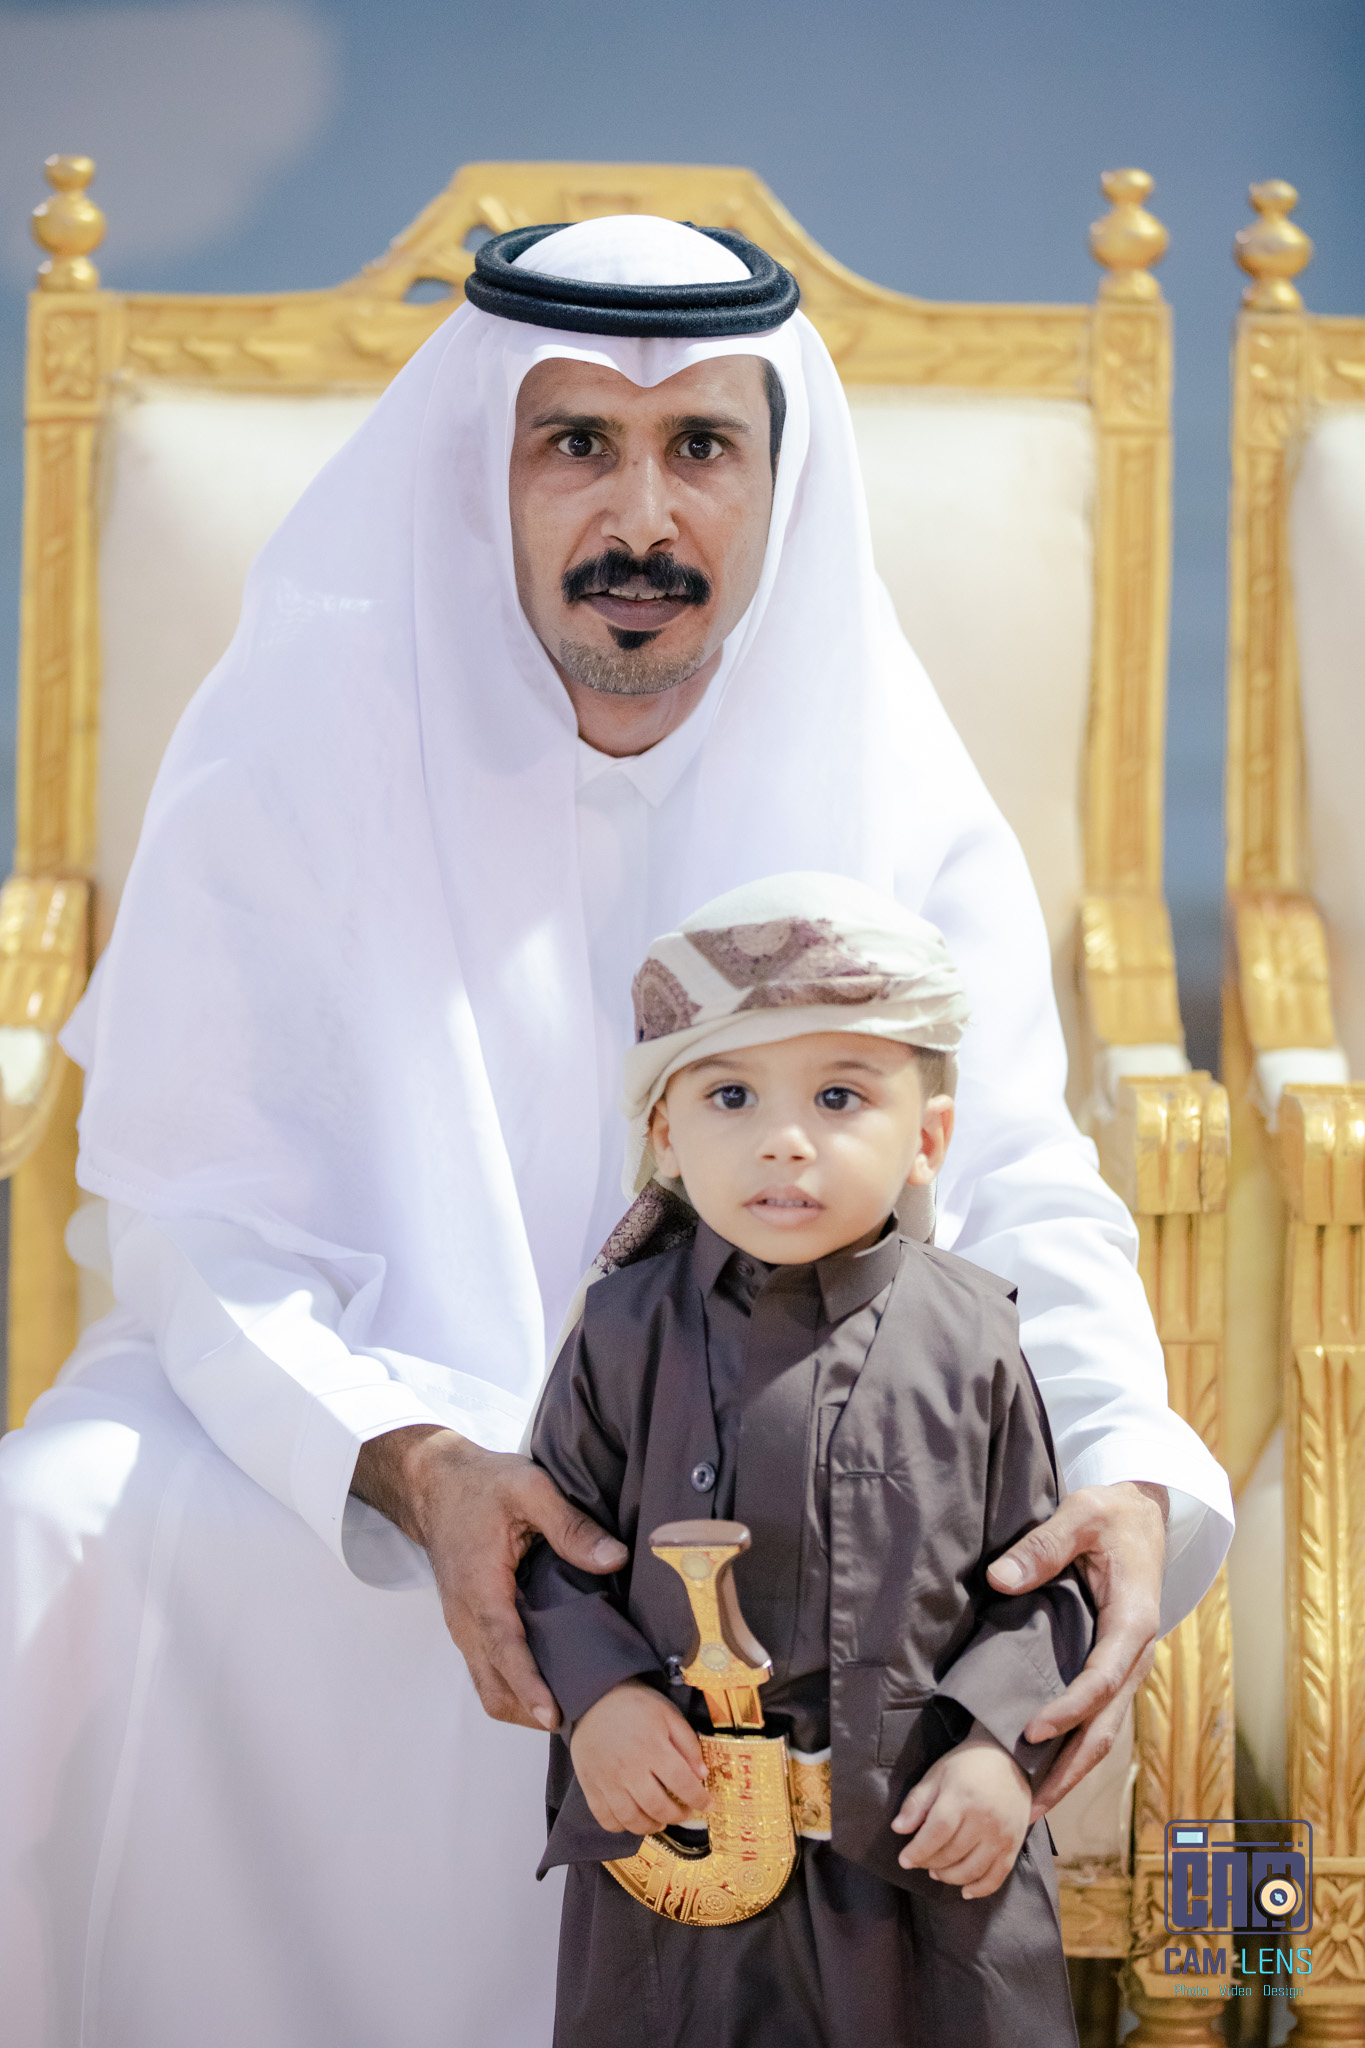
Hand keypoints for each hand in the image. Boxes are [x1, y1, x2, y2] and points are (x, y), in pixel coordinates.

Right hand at [350, 1425, 626, 1732]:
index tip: (551, 1714)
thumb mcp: (530, 1488)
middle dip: (531, 1710)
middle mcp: (465, 1616)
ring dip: (523, 1703)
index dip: (528, 1684)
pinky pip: (488, 1670)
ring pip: (488, 1685)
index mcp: (480, 1586)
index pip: (503, 1648)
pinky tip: (553, 1679)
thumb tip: (614, 1558)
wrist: (435, 1483)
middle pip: (492, 1685)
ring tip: (575, 1706)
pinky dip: (515, 1686)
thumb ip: (570, 1525)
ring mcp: (463, 1625)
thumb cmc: (481, 1485)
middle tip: (584, 1718)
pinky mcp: (469, 1625)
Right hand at [570, 1681, 711, 1834]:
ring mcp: (607, 1781)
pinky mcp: (590, 1787)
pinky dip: (622, 1827)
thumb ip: (687, 1743)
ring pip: (632, 1819)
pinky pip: (606, 1819)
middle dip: (678, 1816)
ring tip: (662, 1820)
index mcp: (652, 1748)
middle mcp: (629, 1768)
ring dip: (652, 1826)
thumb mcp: (668, 1714)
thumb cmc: (634, 1705)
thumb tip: (701, 1775)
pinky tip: (634, 1818)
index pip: (682, 1783)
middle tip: (685, 1813)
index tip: (708, 1805)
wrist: (592, 1698)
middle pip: (658, 1807)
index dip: (699, 1799)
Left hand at [891, 1722, 1028, 1897]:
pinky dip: (981, 1889)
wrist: (1008, 1757)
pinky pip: (998, 1876)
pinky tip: (966, 1891)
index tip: (904, 1859)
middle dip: (930, 1863)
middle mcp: (985, 1819)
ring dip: (950, 1877)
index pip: (937, 1833)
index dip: (918, 1850)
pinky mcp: (1014, 1844)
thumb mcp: (937, 1774)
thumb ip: (917, 1802)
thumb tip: (898, 1829)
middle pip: (952, 1853)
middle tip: (919, 1862)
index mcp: (962, 1797)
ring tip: (936, 1872)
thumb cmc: (967, 1765)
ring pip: (972, 1870)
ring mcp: (1002, 1834)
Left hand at [985, 1479, 1166, 1819]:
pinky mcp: (1115, 1669)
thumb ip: (1044, 1545)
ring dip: (1071, 1771)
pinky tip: (1043, 1772)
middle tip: (1028, 1805)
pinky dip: (1073, 1749)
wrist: (1147, 1516)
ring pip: (1104, 1732)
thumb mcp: (1082, 1513)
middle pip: (1107, 1726)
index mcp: (1134, 1621)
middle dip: (1070, 1769)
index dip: (1069, 1709)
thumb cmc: (1114, 1514)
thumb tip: (1000, 1579)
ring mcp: (1128, 1667)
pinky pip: (1097, 1718)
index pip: (1102, 1679)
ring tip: (1030, 1808)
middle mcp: (1137, 1654)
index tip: (1032, 1730)